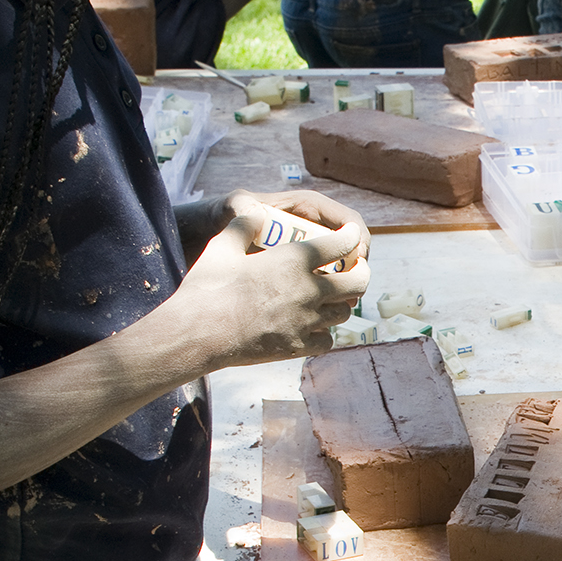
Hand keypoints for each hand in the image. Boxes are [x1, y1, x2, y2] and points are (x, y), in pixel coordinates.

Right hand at [168, 195, 370, 371]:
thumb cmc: (208, 287)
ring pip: (343, 313)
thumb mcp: (223, 245)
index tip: (352, 234)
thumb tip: (256, 213)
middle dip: (362, 274)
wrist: (199, 334)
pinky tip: (316, 329)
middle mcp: (307, 290)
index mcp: (292, 260)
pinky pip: (327, 340)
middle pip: (356, 282)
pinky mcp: (298, 347)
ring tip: (334, 299)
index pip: (339, 244)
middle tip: (357, 270)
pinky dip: (326, 334)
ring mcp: (306, 321)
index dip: (351, 236)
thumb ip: (244, 225)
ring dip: (341, 304)